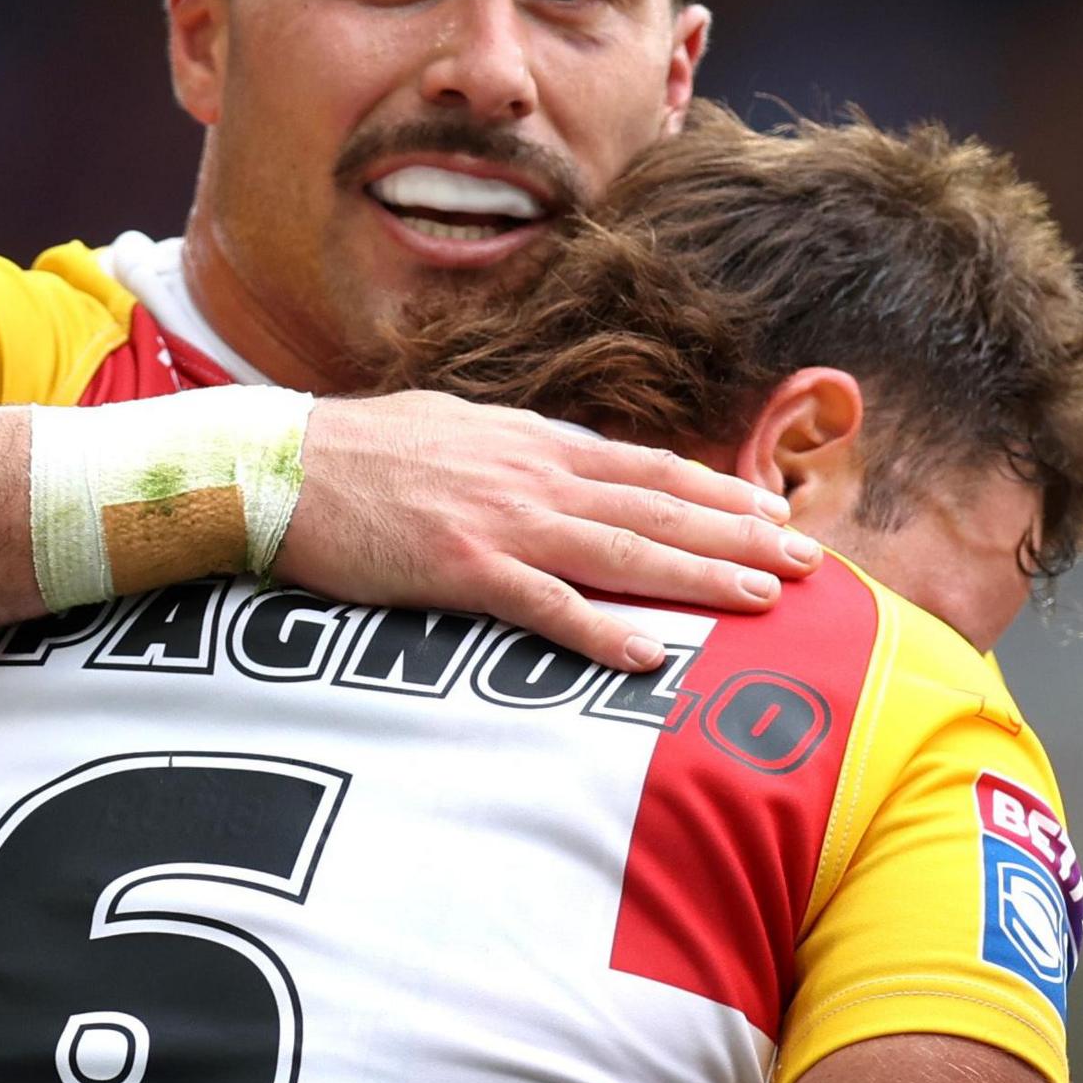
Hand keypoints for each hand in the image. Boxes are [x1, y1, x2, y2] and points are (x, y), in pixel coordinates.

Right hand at [280, 392, 821, 670]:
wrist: (276, 465)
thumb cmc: (360, 453)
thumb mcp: (457, 429)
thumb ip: (520, 450)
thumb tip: (569, 462)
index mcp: (534, 444)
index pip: (648, 469)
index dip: (717, 492)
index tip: (772, 512)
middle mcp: (533, 478)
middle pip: (658, 509)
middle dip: (739, 537)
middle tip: (806, 563)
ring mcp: (500, 523)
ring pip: (622, 552)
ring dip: (699, 577)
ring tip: (763, 600)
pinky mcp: (459, 569)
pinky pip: (542, 606)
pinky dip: (597, 629)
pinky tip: (648, 653)